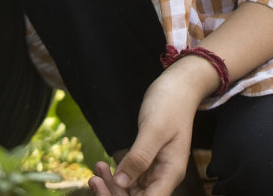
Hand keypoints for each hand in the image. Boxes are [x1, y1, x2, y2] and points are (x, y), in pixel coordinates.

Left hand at [90, 64, 209, 195]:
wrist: (178, 87)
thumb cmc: (169, 103)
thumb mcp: (153, 129)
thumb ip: (139, 157)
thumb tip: (121, 183)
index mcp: (171, 173)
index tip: (104, 188)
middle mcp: (164, 176)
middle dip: (114, 194)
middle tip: (93, 179)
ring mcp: (156, 170)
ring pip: (131, 191)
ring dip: (112, 185)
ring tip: (96, 170)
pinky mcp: (147, 162)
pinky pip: (129, 177)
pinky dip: (115, 175)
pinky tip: (101, 166)